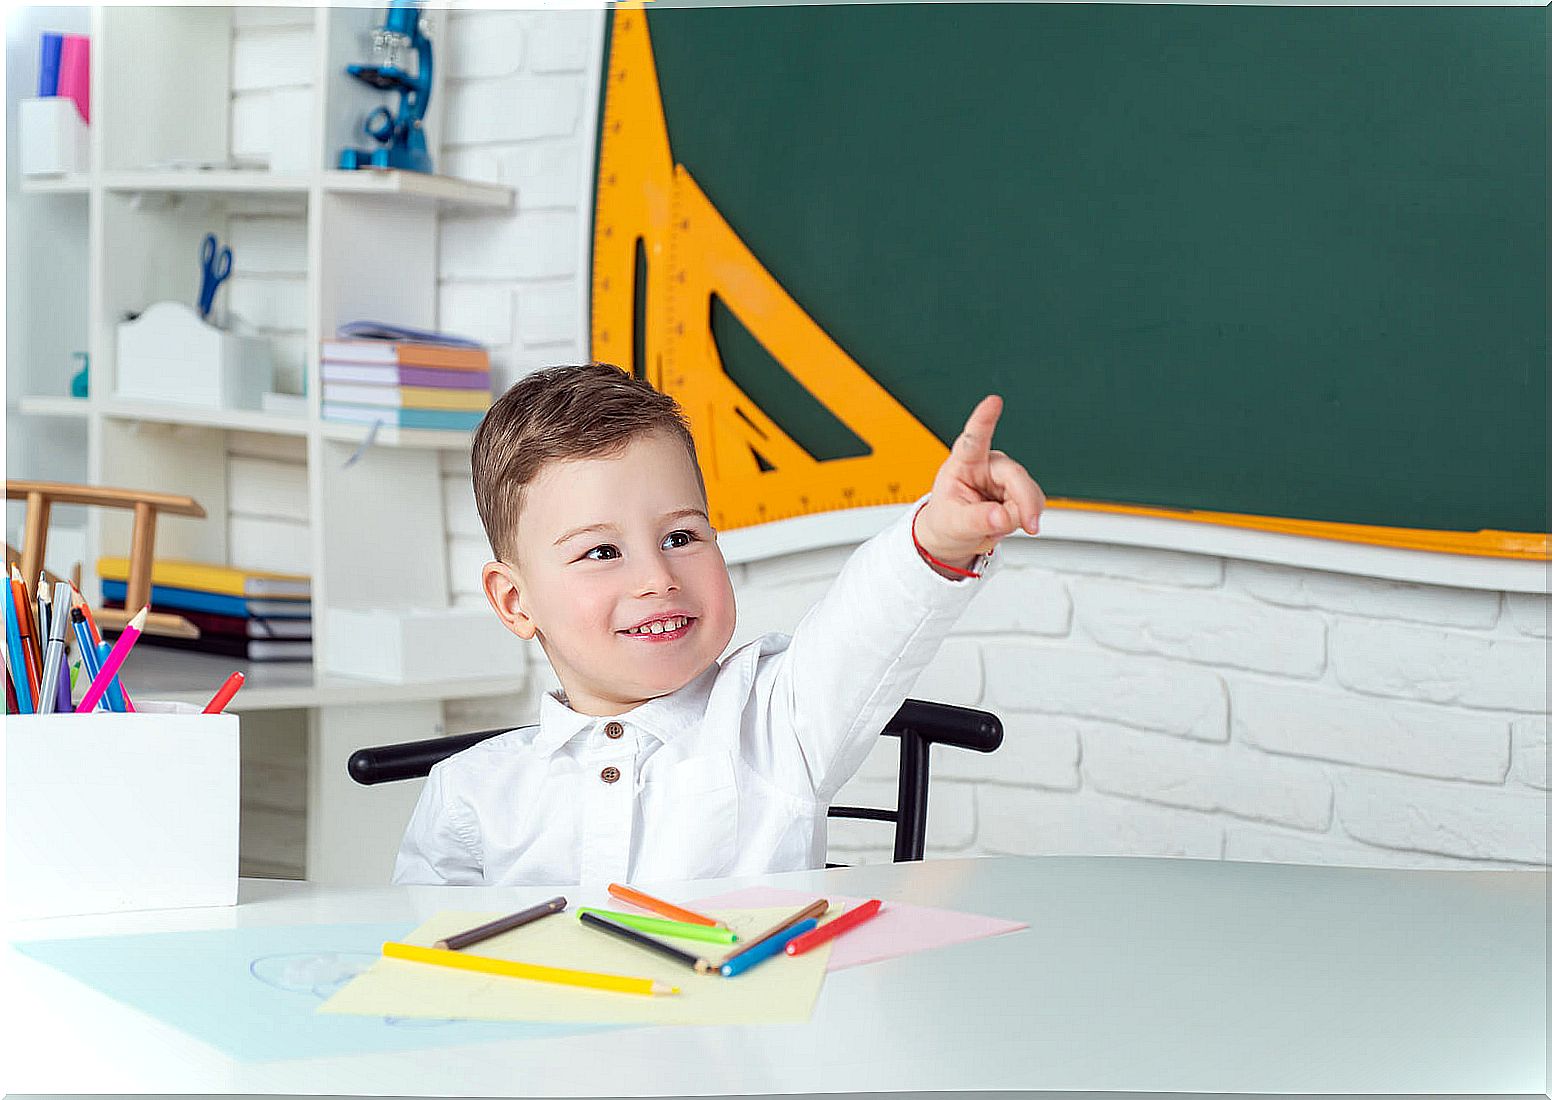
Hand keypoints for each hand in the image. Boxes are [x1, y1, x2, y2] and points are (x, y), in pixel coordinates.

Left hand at [914, 395, 1044, 571]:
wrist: (955, 533)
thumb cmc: (948, 520)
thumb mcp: (954, 523)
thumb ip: (977, 519)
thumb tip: (1002, 517)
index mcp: (964, 463)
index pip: (973, 439)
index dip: (984, 418)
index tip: (993, 402)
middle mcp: (988, 463)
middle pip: (1015, 475)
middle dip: (1025, 502)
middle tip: (1029, 524)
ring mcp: (1006, 475)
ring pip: (1030, 492)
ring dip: (1022, 514)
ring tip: (998, 524)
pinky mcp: (1020, 488)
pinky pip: (1034, 503)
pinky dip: (1026, 517)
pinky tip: (1009, 520)